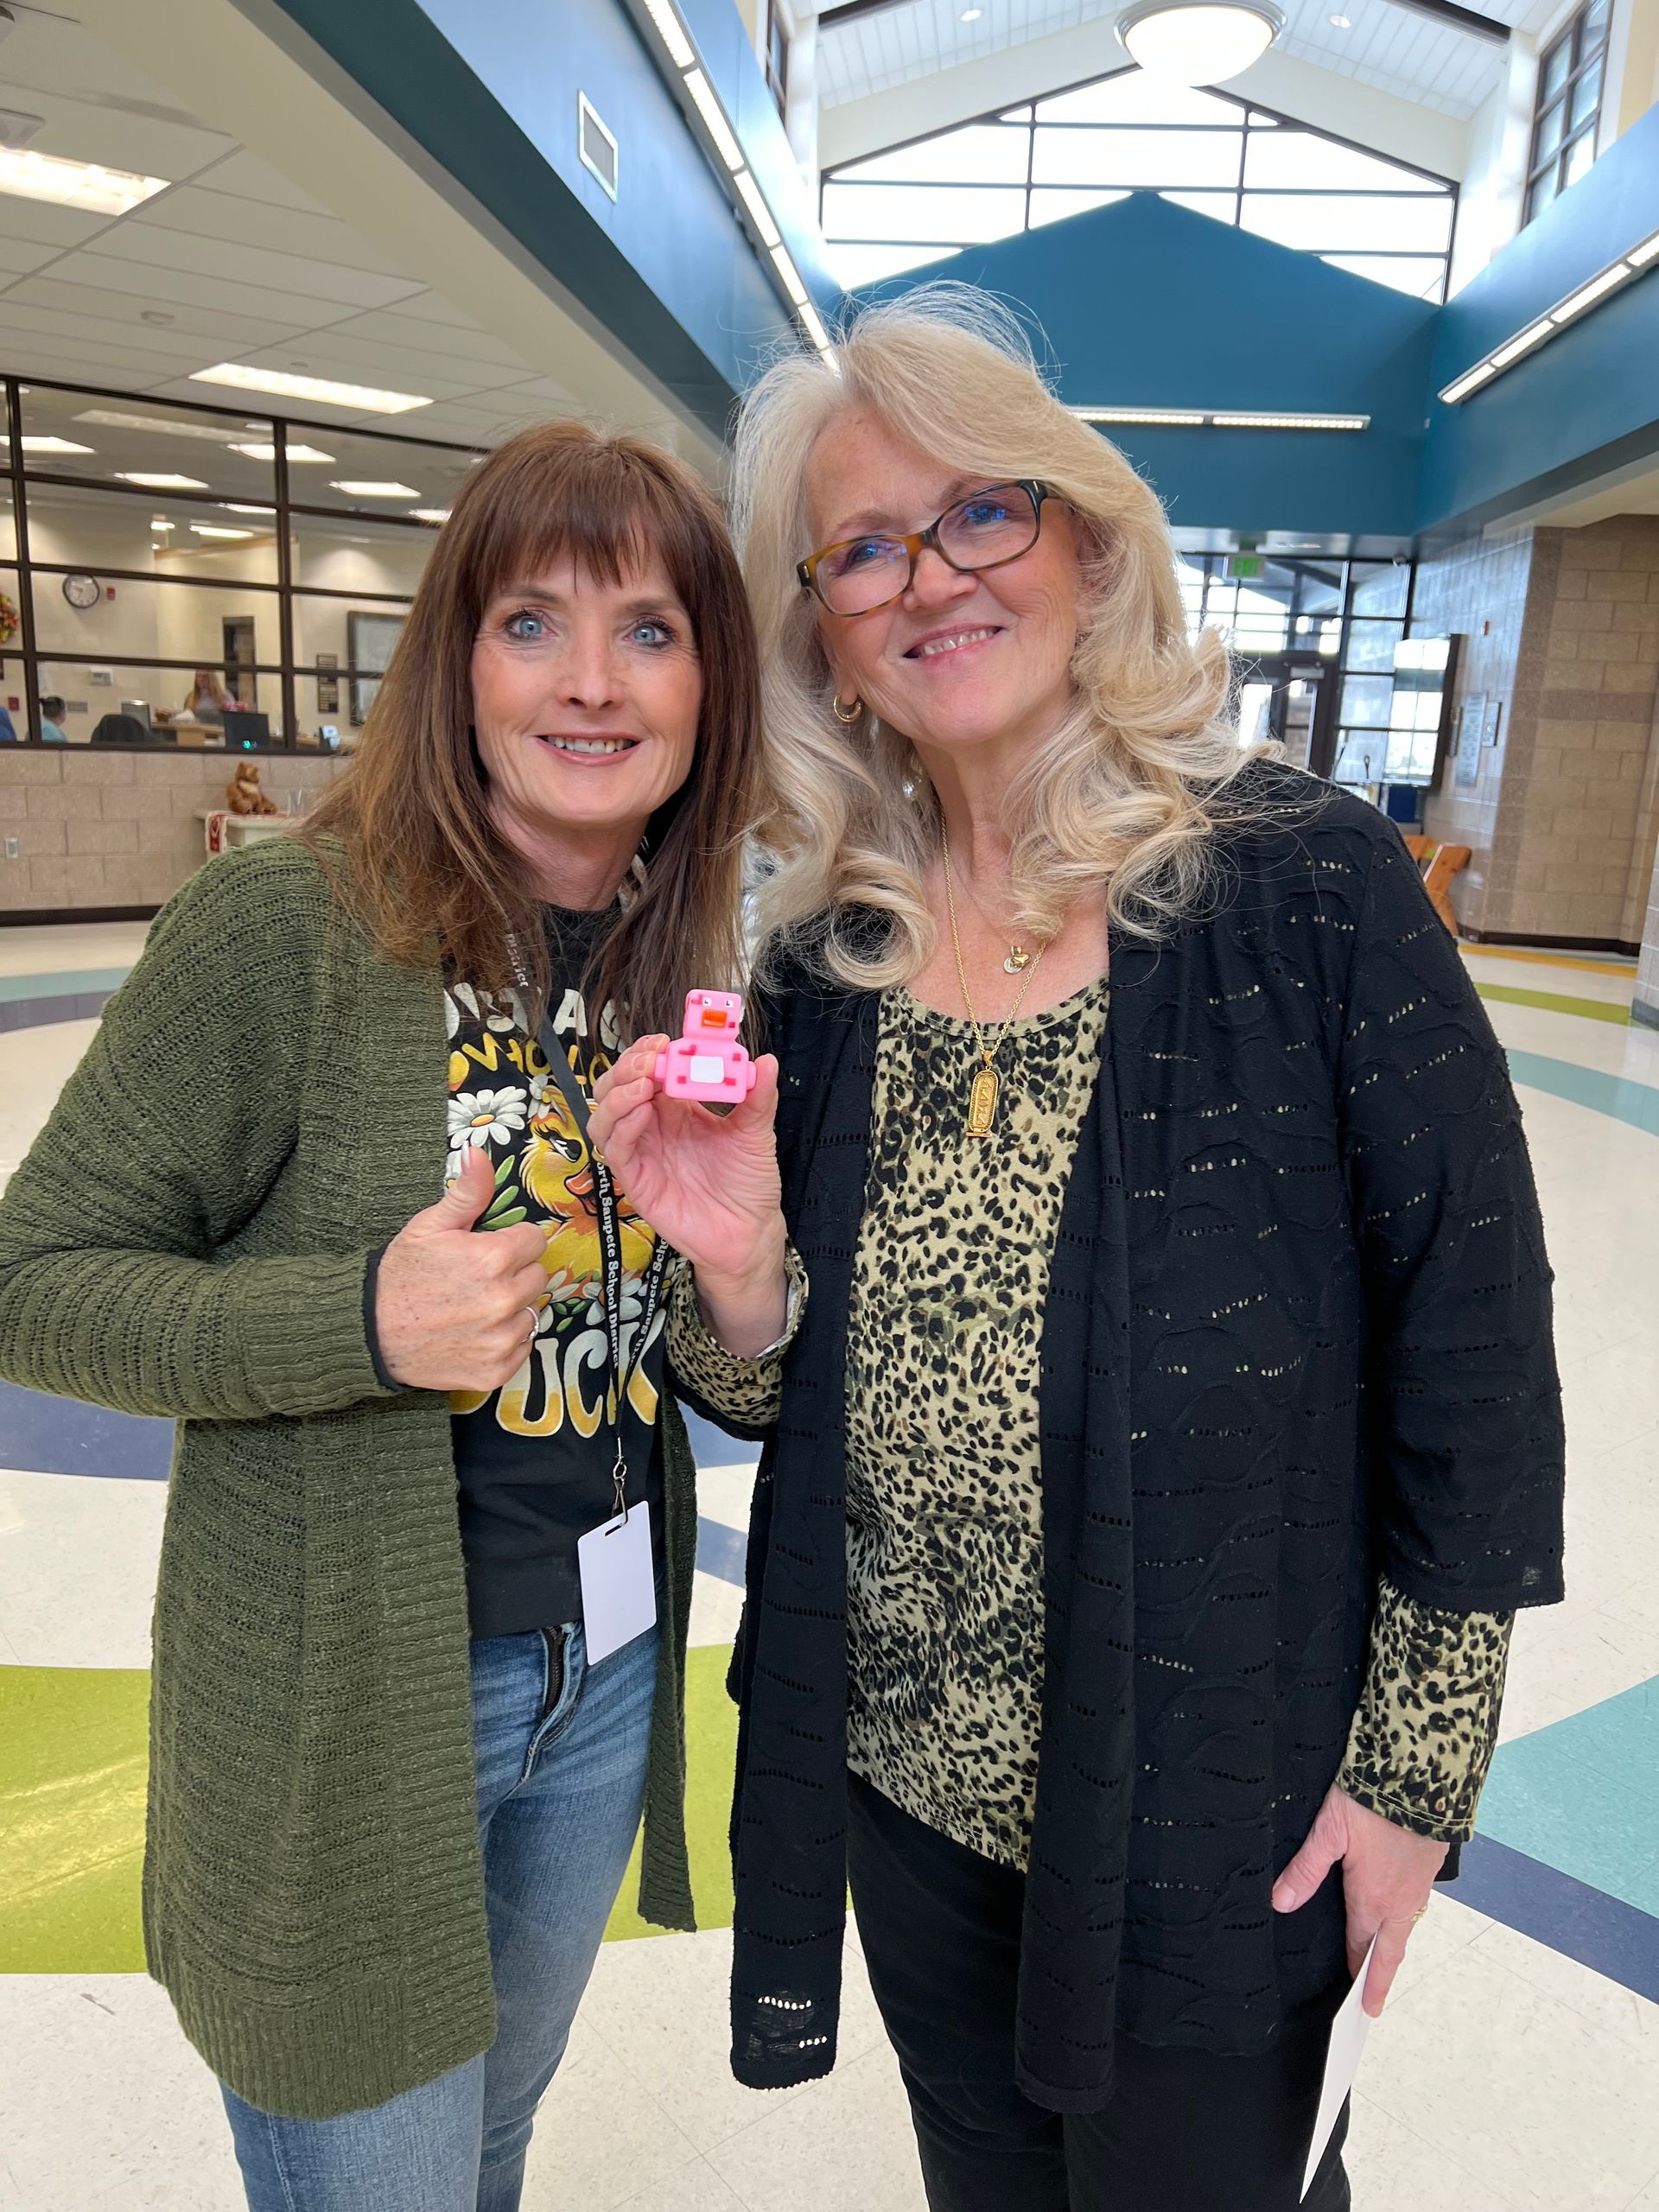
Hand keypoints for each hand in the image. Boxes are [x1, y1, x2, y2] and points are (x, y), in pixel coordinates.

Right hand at [374, 1145, 549, 1390]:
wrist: (370, 1333)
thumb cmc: (401, 1275)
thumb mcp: (429, 1225)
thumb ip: (466, 1191)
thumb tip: (479, 1152)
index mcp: (493, 1258)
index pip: (534, 1241)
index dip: (511, 1242)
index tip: (487, 1249)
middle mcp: (503, 1300)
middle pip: (537, 1276)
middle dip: (513, 1273)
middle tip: (478, 1279)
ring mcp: (501, 1339)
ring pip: (531, 1312)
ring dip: (511, 1308)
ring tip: (474, 1307)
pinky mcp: (496, 1369)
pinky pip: (522, 1347)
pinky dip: (504, 1341)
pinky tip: (474, 1333)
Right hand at [590, 1036, 787, 1350]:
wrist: (749, 1232)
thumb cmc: (749, 1182)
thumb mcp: (757, 1133)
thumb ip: (758, 1097)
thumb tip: (766, 1061)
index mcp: (678, 1107)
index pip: (648, 1069)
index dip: (649, 1051)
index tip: (664, 1042)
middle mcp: (653, 1126)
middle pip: (617, 1086)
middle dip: (627, 1067)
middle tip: (650, 1060)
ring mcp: (641, 1152)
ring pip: (605, 1115)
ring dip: (618, 1093)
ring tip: (644, 1083)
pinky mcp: (636, 1180)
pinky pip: (615, 1149)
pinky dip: (622, 1126)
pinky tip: (642, 1111)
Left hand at [1272, 1784, 1447, 2016]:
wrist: (1424, 1772)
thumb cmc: (1373, 1800)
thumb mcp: (1330, 1830)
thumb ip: (1306, 1869)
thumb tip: (1280, 1903)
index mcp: (1373, 1899)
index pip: (1360, 1947)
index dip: (1356, 1973)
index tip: (1357, 2003)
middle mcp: (1401, 1901)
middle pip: (1389, 1950)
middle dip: (1380, 1980)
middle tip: (1374, 2007)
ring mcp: (1420, 1885)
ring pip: (1404, 1926)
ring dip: (1392, 1947)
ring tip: (1381, 1961)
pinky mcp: (1432, 1867)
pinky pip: (1416, 1903)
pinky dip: (1404, 1918)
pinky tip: (1396, 1911)